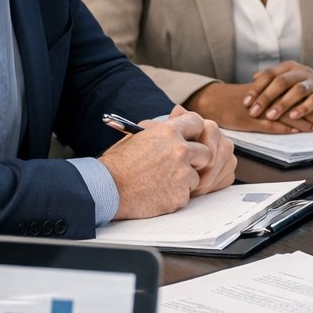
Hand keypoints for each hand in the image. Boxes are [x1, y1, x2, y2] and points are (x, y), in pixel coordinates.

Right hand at [100, 108, 235, 218]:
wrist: (106, 189)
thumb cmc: (119, 162)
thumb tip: (178, 116)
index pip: (198, 123)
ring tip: (161, 181)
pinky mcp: (180, 195)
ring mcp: (182, 174)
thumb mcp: (138, 135)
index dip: (195, 132)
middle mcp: (180, 151)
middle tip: (180, 165)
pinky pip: (186, 194)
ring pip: (197, 176)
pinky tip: (157, 193)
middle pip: (206, 152)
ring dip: (184, 180)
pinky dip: (175, 195)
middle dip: (196, 159)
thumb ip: (162, 127)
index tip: (191, 138)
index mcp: (169, 132)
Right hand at [184, 80, 312, 133]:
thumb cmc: (241, 101)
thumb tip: (299, 110)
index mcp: (276, 91)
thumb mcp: (263, 97)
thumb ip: (280, 100)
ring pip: (287, 114)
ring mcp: (261, 108)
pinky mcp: (250, 119)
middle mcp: (271, 98)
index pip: (302, 99)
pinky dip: (283, 127)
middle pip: (299, 105)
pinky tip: (295, 131)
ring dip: (305, 122)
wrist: (216, 100)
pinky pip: (269, 123)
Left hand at [243, 61, 312, 129]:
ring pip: (297, 91)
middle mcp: (302, 72)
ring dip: (283, 104)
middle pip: (282, 81)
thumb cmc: (304, 85)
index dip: (257, 88)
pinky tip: (293, 116)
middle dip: (266, 98)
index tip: (246, 102)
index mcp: (290, 67)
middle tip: (254, 112)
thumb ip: (272, 78)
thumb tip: (254, 77)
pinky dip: (303, 109)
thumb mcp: (289, 78)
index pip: (270, 74)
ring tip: (271, 116)